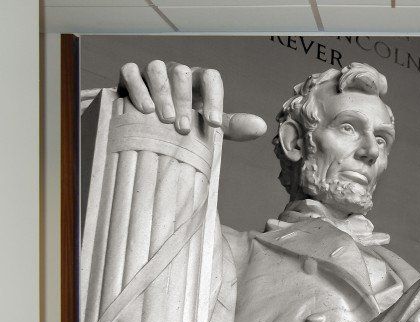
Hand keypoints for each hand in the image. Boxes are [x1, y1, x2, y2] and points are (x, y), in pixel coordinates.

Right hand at [118, 60, 267, 140]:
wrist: (149, 124)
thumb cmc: (184, 123)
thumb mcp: (209, 125)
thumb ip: (232, 125)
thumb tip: (262, 127)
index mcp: (198, 82)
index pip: (211, 78)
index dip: (214, 98)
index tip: (213, 123)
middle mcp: (176, 73)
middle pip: (182, 73)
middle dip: (183, 100)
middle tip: (182, 128)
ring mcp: (153, 72)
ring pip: (157, 69)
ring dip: (161, 93)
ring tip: (164, 119)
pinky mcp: (131, 76)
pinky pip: (131, 71)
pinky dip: (137, 87)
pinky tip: (143, 108)